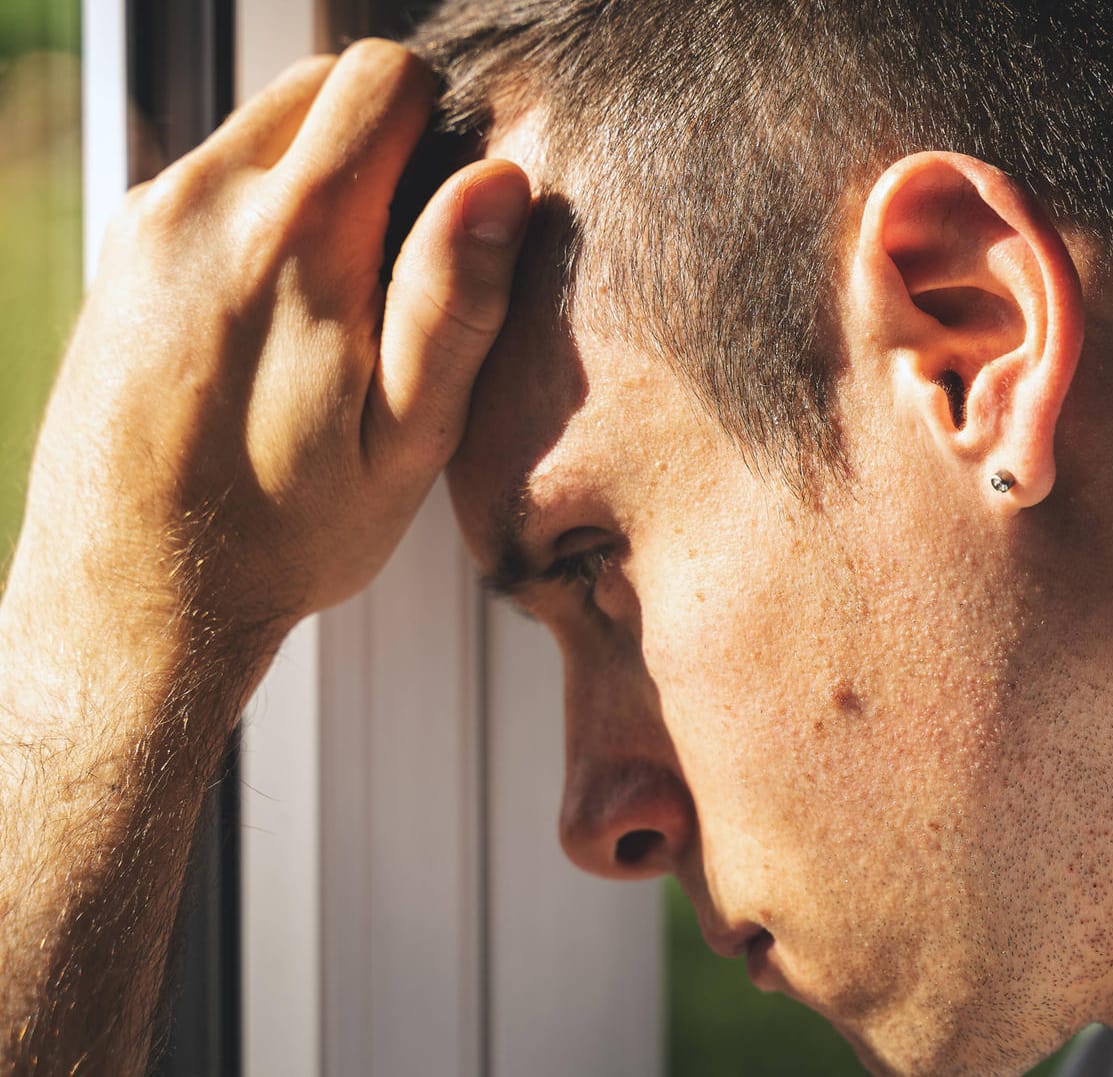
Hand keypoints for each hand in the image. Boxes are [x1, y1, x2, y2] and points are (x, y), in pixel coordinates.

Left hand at [3, 39, 529, 664]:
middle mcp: (199, 205)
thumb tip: (499, 184)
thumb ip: (454, 304)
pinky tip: (283, 318)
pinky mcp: (121, 246)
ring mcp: (146, 220)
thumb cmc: (285, 535)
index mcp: (290, 244)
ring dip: (324, 176)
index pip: (383, 79)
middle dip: (383, 142)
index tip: (454, 207)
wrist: (134, 598)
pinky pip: (216, 175)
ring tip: (344, 304)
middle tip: (405, 261)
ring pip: (267, 125)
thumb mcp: (405, 442)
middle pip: (322, 83)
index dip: (443, 123)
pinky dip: (267, 210)